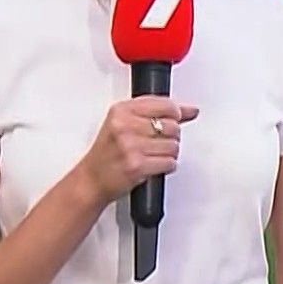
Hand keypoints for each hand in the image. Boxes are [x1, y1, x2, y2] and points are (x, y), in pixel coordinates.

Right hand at [80, 96, 198, 205]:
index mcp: (122, 110)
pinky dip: (167, 166)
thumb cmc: (108, 152)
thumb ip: (158, 112)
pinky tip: (154, 165)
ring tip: (153, 155)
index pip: (165, 104)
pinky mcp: (137, 166)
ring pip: (174, 146)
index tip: (176, 119)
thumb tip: (190, 110)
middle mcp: (125, 126)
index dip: (176, 114)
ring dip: (169, 153)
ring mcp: (131, 146)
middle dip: (171, 137)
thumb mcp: (125, 123)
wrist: (92, 179)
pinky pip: (170, 163)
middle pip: (173, 126)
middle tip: (157, 142)